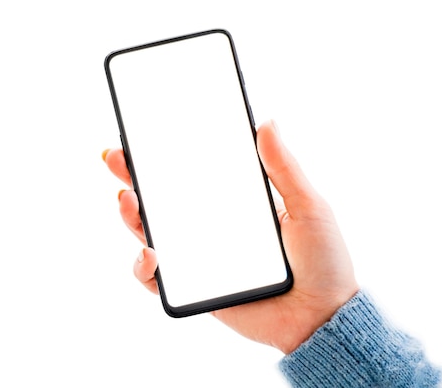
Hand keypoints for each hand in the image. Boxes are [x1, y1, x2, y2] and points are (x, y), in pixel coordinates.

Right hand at [103, 120, 358, 353]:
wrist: (323, 319)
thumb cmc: (324, 262)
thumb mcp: (308, 206)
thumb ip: (284, 168)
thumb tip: (266, 121)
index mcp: (236, 203)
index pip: (194, 172)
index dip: (167, 153)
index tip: (145, 131)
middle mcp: (213, 227)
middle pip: (164, 199)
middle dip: (135, 176)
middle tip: (116, 157)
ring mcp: (202, 257)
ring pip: (153, 234)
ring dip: (132, 216)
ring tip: (127, 200)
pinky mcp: (197, 289)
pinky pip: (159, 279)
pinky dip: (145, 268)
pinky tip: (152, 254)